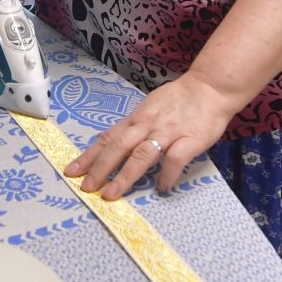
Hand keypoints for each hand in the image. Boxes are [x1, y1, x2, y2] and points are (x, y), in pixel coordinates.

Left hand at [65, 73, 239, 199]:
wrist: (210, 87)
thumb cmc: (179, 99)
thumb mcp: (149, 108)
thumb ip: (132, 126)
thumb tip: (108, 142)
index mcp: (136, 119)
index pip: (108, 138)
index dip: (89, 155)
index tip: (71, 171)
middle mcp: (147, 125)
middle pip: (119, 147)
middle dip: (100, 168)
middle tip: (87, 188)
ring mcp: (168, 132)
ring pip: (142, 154)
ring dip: (125, 175)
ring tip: (112, 194)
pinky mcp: (190, 139)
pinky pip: (175, 159)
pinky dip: (166, 174)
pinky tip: (161, 188)